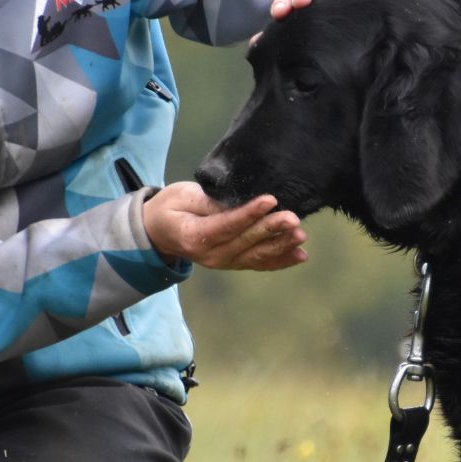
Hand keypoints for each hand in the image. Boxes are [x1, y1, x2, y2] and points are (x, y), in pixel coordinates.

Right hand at [142, 182, 307, 270]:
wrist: (160, 231)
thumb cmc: (172, 207)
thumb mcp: (183, 197)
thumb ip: (209, 203)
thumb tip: (237, 204)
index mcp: (194, 236)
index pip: (227, 225)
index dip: (249, 214)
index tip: (270, 200)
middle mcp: (210, 255)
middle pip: (245, 242)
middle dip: (271, 229)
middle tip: (292, 219)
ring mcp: (223, 263)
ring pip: (256, 256)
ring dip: (281, 246)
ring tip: (300, 235)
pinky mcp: (234, 263)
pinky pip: (259, 264)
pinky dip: (280, 261)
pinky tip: (300, 255)